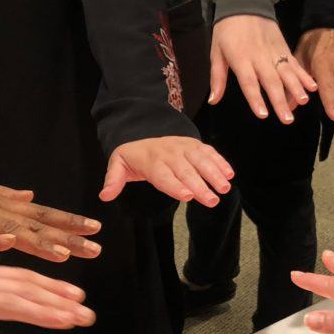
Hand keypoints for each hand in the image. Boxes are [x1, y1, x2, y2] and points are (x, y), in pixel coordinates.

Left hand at [101, 137, 233, 207]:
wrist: (144, 132)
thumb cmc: (134, 157)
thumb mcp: (118, 166)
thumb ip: (113, 181)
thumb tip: (104, 196)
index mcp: (151, 161)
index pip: (164, 175)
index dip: (175, 186)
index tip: (187, 196)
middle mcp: (170, 153)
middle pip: (186, 171)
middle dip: (200, 185)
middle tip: (212, 200)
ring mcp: (184, 147)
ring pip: (201, 160)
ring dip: (215, 173)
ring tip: (224, 188)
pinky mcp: (195, 144)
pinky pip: (209, 152)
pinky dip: (220, 161)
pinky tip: (229, 174)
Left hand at [209, 15, 317, 123]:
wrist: (245, 1)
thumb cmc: (227, 29)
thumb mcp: (216, 52)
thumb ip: (217, 78)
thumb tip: (213, 101)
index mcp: (240, 58)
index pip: (249, 82)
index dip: (256, 99)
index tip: (263, 115)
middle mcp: (259, 57)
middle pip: (271, 81)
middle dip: (280, 101)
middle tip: (287, 120)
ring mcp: (274, 51)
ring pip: (286, 72)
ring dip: (296, 88)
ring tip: (303, 102)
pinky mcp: (284, 47)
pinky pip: (295, 63)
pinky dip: (304, 75)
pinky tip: (312, 86)